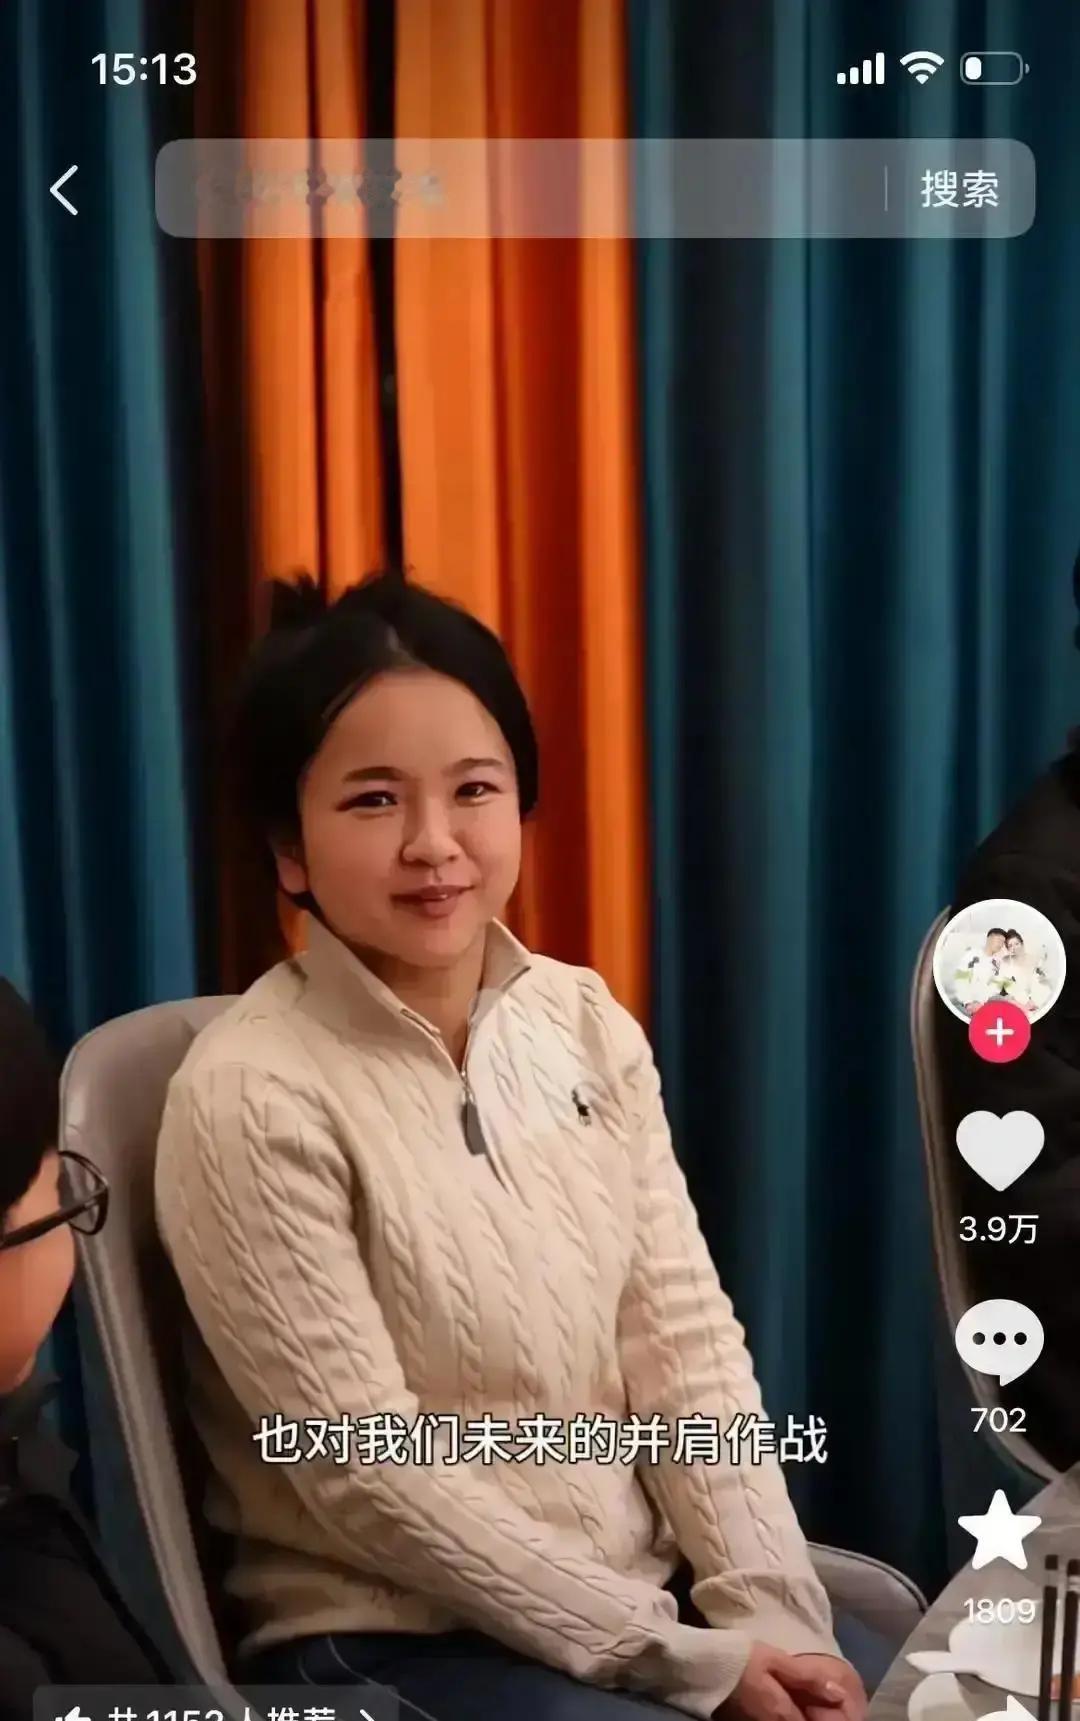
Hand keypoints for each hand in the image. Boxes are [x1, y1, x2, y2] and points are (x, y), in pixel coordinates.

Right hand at [716, 1642, 852, 1720]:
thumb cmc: (742, 1658)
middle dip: (810, 1716)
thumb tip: (839, 1694)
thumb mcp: (776, 1660)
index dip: (826, 1718)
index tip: (834, 1707)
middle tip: (817, 1702)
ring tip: (800, 1700)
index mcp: (783, 1714)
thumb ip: (808, 1678)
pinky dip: (783, 1715)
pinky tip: (782, 1702)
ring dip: (796, 1715)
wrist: (702, 1665)